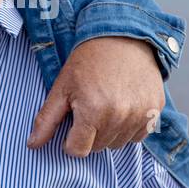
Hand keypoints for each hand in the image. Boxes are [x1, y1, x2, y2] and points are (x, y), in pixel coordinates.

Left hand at [28, 37, 164, 156]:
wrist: (122, 36)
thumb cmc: (88, 61)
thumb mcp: (62, 88)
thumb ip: (46, 120)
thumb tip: (33, 145)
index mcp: (94, 112)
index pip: (78, 151)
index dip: (70, 140)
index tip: (72, 123)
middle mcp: (120, 116)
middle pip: (98, 148)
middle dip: (90, 134)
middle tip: (90, 106)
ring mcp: (141, 114)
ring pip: (118, 144)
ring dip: (110, 132)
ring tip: (107, 104)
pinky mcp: (155, 110)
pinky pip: (138, 135)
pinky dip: (129, 126)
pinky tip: (123, 105)